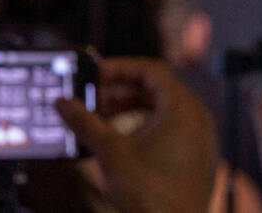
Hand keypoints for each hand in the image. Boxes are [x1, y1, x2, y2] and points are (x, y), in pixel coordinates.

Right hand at [55, 58, 217, 212]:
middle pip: (156, 88)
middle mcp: (197, 116)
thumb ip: (85, 123)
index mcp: (183, 107)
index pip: (152, 69)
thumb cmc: (151, 195)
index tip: (95, 73)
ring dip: (129, 110)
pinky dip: (144, 127)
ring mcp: (199, 136)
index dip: (121, 67)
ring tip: (99, 121)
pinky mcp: (195, 154)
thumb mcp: (111, 153)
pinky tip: (118, 141)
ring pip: (161, 109)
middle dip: (120, 91)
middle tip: (91, 98)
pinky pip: (169, 128)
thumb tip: (63, 103)